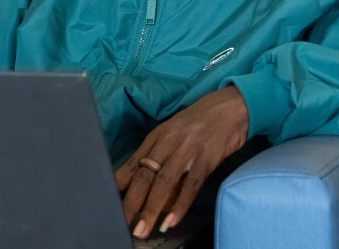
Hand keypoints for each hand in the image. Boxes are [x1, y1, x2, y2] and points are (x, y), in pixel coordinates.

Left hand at [114, 85, 248, 238]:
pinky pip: (190, 185)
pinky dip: (180, 205)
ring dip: (151, 209)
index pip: (132, 164)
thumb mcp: (172, 134)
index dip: (119, 186)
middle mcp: (167, 143)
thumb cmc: (198, 123)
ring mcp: (187, 151)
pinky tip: (171, 221)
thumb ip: (158, 155)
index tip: (109, 203)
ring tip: (143, 229)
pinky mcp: (206, 159)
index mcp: (156, 137)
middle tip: (123, 223)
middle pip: (144, 176)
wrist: (229, 108)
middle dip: (131, 202)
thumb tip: (144, 185)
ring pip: (163, 183)